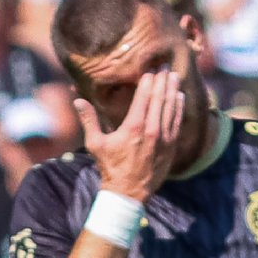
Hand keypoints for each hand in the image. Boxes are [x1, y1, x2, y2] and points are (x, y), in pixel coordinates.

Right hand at [72, 60, 185, 201]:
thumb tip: (77, 100)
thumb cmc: (109, 167)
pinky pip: (177, 121)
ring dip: (173, 90)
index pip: (144, 96)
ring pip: (171, 107)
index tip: (151, 68)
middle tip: (164, 65)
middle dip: (162, 80)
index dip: (149, 80)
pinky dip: (178, 107)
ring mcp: (164, 137)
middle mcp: (151, 129)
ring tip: (174, 75)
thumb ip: (89, 120)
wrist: (128, 192)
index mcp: (133, 126)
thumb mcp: (95, 144)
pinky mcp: (171, 146)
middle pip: (160, 98)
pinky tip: (179, 97)